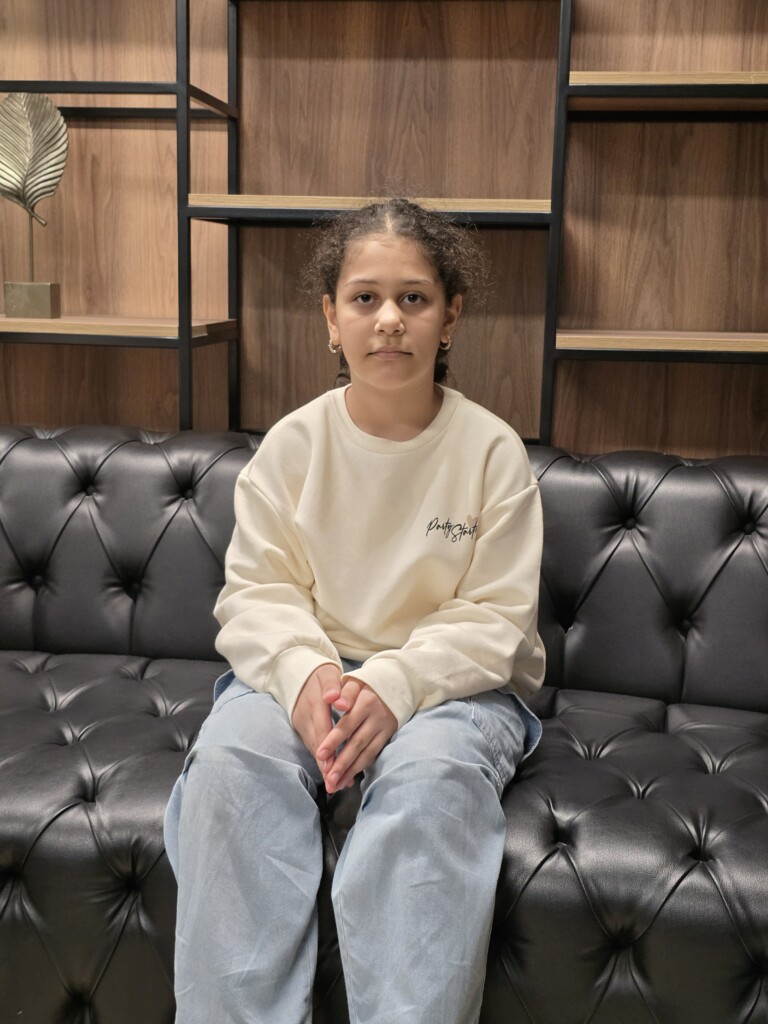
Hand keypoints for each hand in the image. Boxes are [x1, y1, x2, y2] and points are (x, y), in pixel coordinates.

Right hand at [292, 664, 342, 774]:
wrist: (296, 671)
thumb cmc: (319, 673)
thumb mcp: (327, 673)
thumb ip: (332, 685)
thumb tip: (333, 698)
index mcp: (314, 704)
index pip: (322, 730)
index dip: (328, 750)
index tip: (334, 767)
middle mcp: (306, 717)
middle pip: (317, 745)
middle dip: (326, 766)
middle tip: (336, 785)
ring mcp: (302, 724)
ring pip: (313, 748)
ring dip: (324, 767)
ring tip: (335, 784)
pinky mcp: (301, 727)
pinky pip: (312, 745)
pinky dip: (321, 759)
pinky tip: (329, 771)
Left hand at [316, 678, 396, 793]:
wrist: (397, 682)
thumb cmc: (367, 683)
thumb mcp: (356, 681)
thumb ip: (345, 692)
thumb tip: (337, 703)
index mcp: (366, 702)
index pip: (347, 724)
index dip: (334, 741)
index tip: (320, 755)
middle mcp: (377, 717)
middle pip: (357, 743)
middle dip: (342, 762)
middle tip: (328, 778)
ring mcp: (384, 728)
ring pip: (367, 753)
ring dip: (351, 770)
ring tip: (337, 783)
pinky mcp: (389, 735)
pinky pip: (374, 754)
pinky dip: (362, 766)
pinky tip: (350, 777)